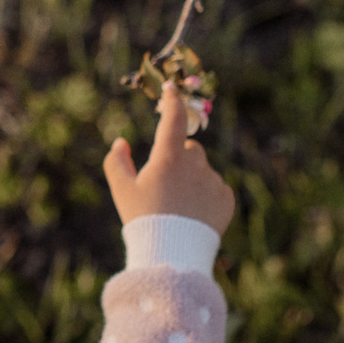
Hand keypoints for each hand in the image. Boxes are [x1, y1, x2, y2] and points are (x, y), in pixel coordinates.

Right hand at [104, 87, 233, 232]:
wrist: (172, 254)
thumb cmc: (143, 219)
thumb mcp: (122, 191)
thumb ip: (117, 161)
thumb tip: (121, 142)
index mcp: (169, 157)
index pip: (174, 118)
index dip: (172, 101)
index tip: (171, 89)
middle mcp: (196, 164)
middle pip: (190, 148)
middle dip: (179, 157)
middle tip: (165, 183)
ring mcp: (213, 181)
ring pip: (202, 170)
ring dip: (193, 179)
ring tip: (178, 207)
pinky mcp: (226, 198)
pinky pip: (216, 188)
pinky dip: (206, 196)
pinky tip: (193, 215)